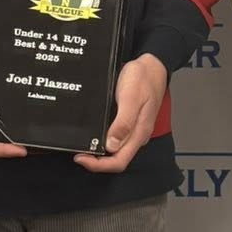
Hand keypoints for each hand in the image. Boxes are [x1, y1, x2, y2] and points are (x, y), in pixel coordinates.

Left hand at [73, 54, 167, 172]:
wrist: (152, 66)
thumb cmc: (143, 78)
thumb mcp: (131, 97)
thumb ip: (123, 122)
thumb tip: (111, 145)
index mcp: (139, 132)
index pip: (119, 161)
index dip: (99, 165)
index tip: (81, 158)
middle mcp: (137, 135)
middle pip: (117, 159)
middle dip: (96, 161)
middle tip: (78, 154)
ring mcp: (134, 129)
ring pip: (116, 150)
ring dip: (99, 153)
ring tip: (83, 146)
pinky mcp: (130, 123)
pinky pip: (117, 138)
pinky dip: (103, 141)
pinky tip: (94, 135)